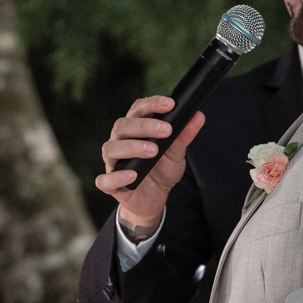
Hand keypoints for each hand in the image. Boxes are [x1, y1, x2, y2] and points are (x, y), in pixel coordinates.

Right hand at [96, 96, 205, 233]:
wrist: (155, 198)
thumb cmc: (161, 170)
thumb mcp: (176, 153)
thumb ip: (184, 136)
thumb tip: (198, 116)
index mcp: (134, 129)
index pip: (138, 109)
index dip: (152, 104)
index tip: (170, 104)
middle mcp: (119, 141)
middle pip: (122, 126)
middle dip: (144, 126)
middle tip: (166, 130)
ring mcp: (113, 162)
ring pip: (111, 149)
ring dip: (131, 147)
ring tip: (153, 151)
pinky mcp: (110, 184)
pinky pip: (105, 180)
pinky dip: (116, 177)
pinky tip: (132, 175)